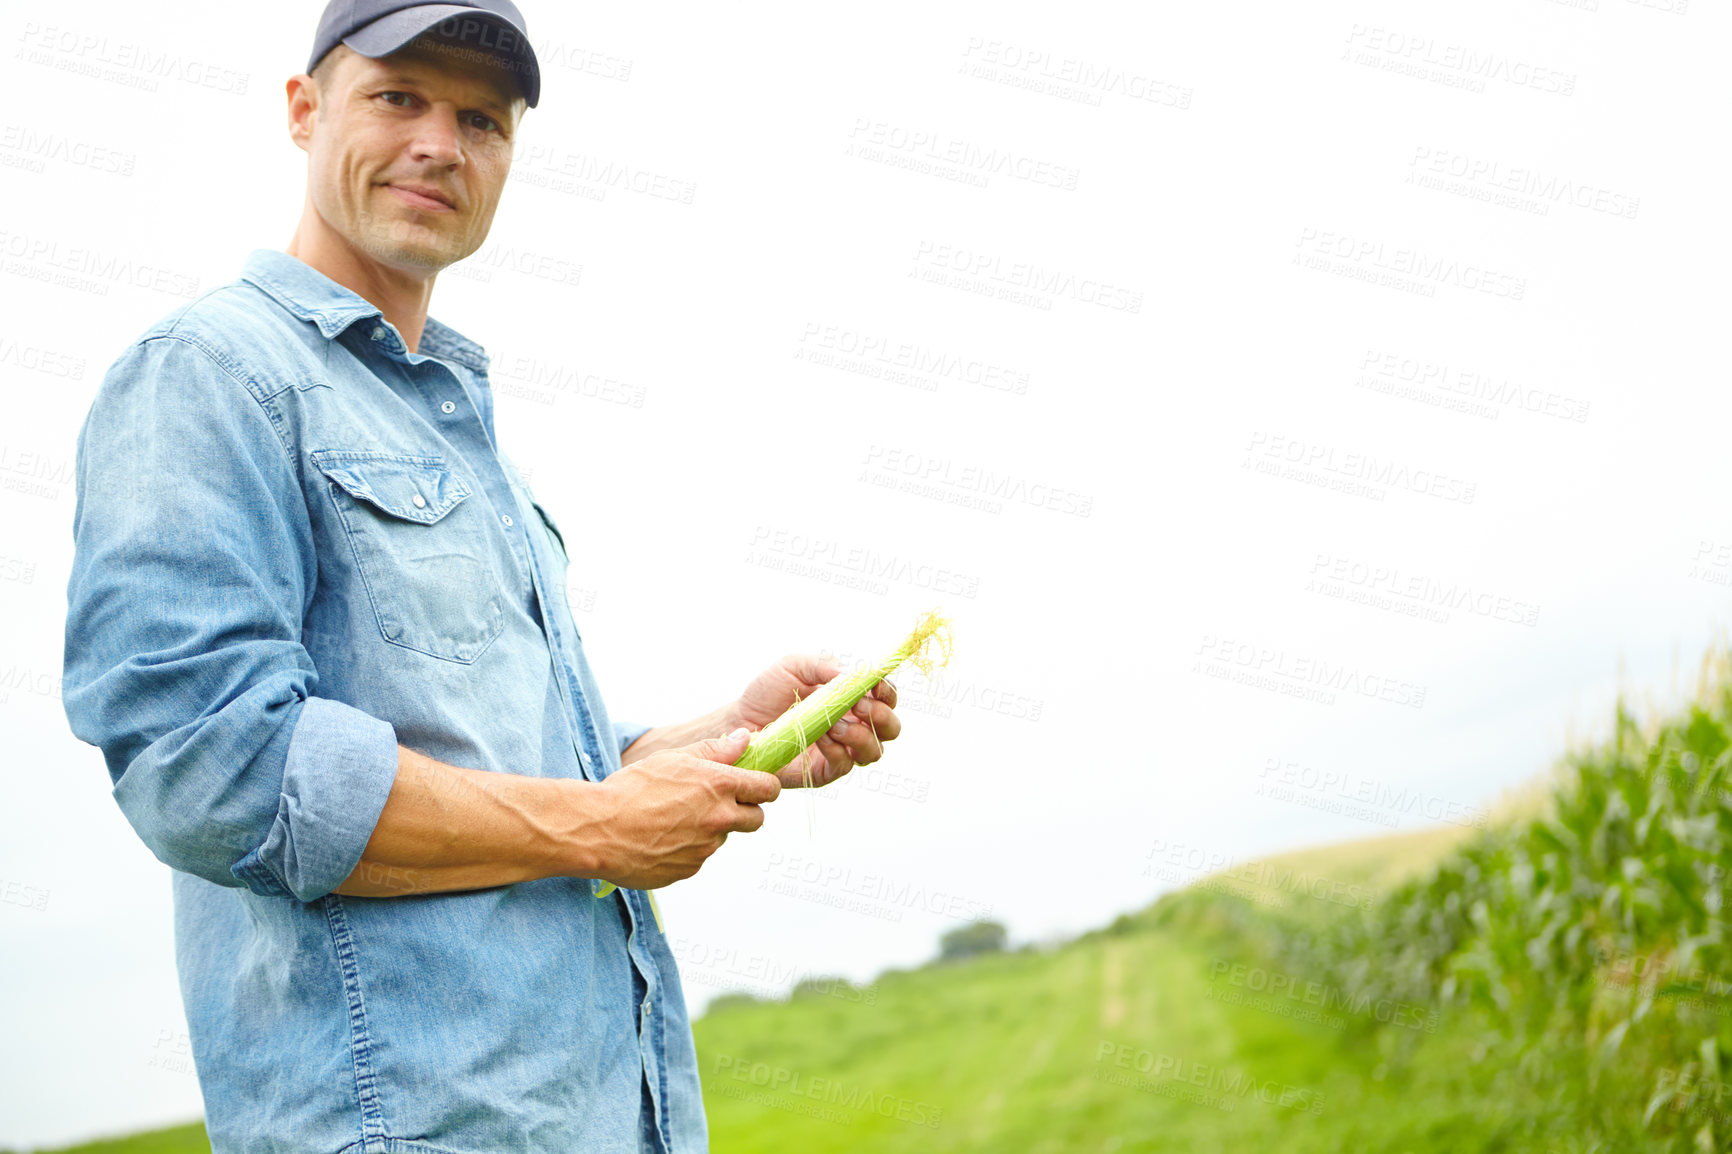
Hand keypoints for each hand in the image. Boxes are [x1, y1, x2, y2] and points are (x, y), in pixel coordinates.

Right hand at [589, 729, 779, 888]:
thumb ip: (715, 750)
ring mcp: (706, 848)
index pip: (768, 788)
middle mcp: (719, 819)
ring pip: (722, 838)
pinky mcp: (689, 869)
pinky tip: (661, 837)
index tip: (756, 786)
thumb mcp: (674, 759)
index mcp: (720, 786)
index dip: (765, 786)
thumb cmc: (632, 789)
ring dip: (709, 830)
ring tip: (673, 818)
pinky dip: (687, 848)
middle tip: (719, 803)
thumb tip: (745, 739)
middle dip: (745, 811)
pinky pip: (698, 857)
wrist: (598, 829)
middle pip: (756, 819)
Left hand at [731, 655, 903, 788]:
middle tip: (860, 707)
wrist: (740, 720)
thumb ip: (824, 665)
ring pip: (874, 751)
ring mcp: (842, 750)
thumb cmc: (768, 691)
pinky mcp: (825, 770)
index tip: (876, 685)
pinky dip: (838, 749)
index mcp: (851, 699)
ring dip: (860, 735)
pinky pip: (845, 764)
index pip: (886, 698)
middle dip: (882, 717)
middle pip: (891, 728)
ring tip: (835, 724)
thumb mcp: (795, 665)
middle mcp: (853, 725)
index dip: (887, 692)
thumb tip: (853, 675)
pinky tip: (821, 736)